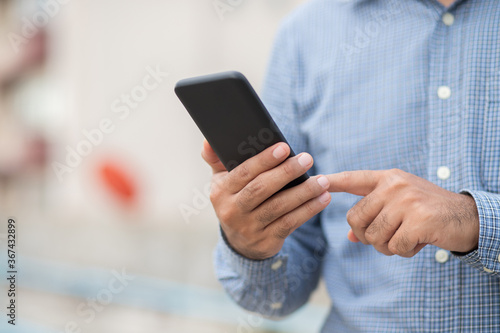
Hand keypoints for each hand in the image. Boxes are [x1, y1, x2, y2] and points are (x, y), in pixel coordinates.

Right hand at [202, 140, 330, 259]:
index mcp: (221, 192)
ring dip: (303, 193)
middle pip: (261, 189)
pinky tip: (322, 199)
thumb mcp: (222, 181)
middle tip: (307, 158)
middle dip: (286, 173)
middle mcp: (232, 211)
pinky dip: (308, 210)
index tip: (284, 147)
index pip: (243, 173)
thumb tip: (209, 138)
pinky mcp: (266, 241)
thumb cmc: (235, 200)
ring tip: (322, 180)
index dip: (264, 160)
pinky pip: (290, 223)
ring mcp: (249, 228)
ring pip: (279, 207)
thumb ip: (216, 159)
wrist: (239, 242)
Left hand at [326, 169, 479, 256]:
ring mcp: (406, 201)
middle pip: (356, 219)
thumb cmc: (428, 212)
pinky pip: (394, 247)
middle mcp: (394, 185)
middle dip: (367, 236)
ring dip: (387, 246)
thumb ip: (374, 216)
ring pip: (373, 237)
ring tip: (406, 237)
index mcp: (388, 178)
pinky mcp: (419, 219)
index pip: (354, 178)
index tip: (318, 180)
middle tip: (387, 237)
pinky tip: (419, 242)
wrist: (467, 217)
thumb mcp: (400, 208)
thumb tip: (350, 236)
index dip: (333, 181)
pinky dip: (405, 251)